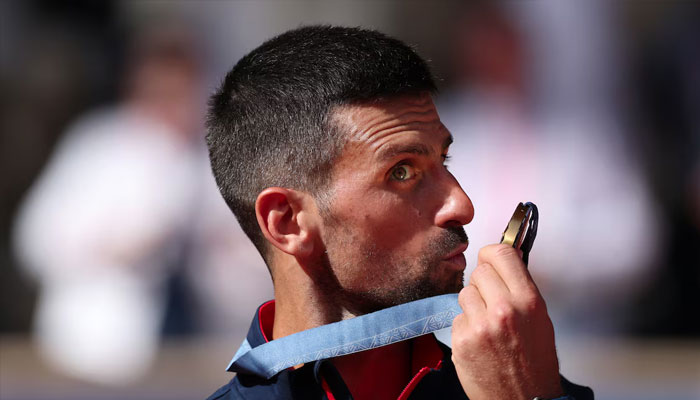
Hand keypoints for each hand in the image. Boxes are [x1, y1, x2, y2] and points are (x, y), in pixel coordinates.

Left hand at [451, 244, 563, 399]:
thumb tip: (506, 258)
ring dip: (472, 305)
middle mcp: (504, 310)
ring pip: (464, 293)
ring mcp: (480, 326)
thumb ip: (521, 286)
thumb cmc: (535, 362)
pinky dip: (465, 326)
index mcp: (527, 301)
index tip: (491, 258)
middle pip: (479, 271)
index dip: (492, 253)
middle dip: (483, 283)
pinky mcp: (462, 341)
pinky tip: (479, 341)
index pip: (501, 253)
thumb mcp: (540, 318)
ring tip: (487, 324)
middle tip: (492, 300)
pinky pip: (456, 317)